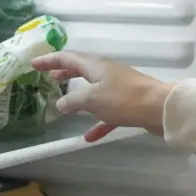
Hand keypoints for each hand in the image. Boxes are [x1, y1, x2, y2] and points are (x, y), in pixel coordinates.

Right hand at [31, 52, 174, 141]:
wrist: (160, 109)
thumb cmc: (124, 99)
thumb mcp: (92, 99)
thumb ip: (73, 101)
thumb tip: (60, 103)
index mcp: (96, 65)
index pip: (68, 58)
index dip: (50, 60)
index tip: (34, 64)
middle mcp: (107, 72)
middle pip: (82, 69)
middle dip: (65, 73)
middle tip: (49, 77)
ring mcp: (119, 87)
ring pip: (94, 90)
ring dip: (79, 96)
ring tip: (64, 105)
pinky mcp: (128, 104)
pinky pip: (107, 112)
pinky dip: (97, 121)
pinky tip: (89, 137)